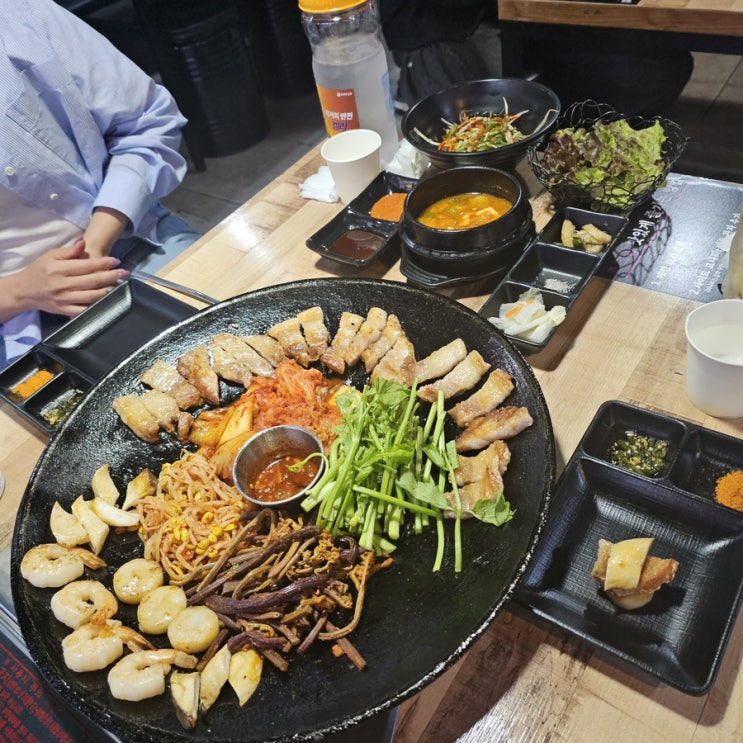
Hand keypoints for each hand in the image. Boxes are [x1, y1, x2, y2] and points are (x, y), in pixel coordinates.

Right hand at [1, 239, 129, 319]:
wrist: (24, 291)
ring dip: (109, 291)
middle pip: (92, 281)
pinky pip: (85, 310)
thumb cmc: (39, 271)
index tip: (116, 261)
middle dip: (112, 276)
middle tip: (125, 272)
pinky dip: (98, 306)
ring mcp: (64, 299)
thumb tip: (83, 243)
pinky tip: (108, 300)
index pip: (86, 266)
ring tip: (120, 285)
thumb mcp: (50, 256)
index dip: (103, 263)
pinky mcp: (65, 310)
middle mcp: (62, 284)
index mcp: (59, 269)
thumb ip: (68, 251)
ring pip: (92, 296)